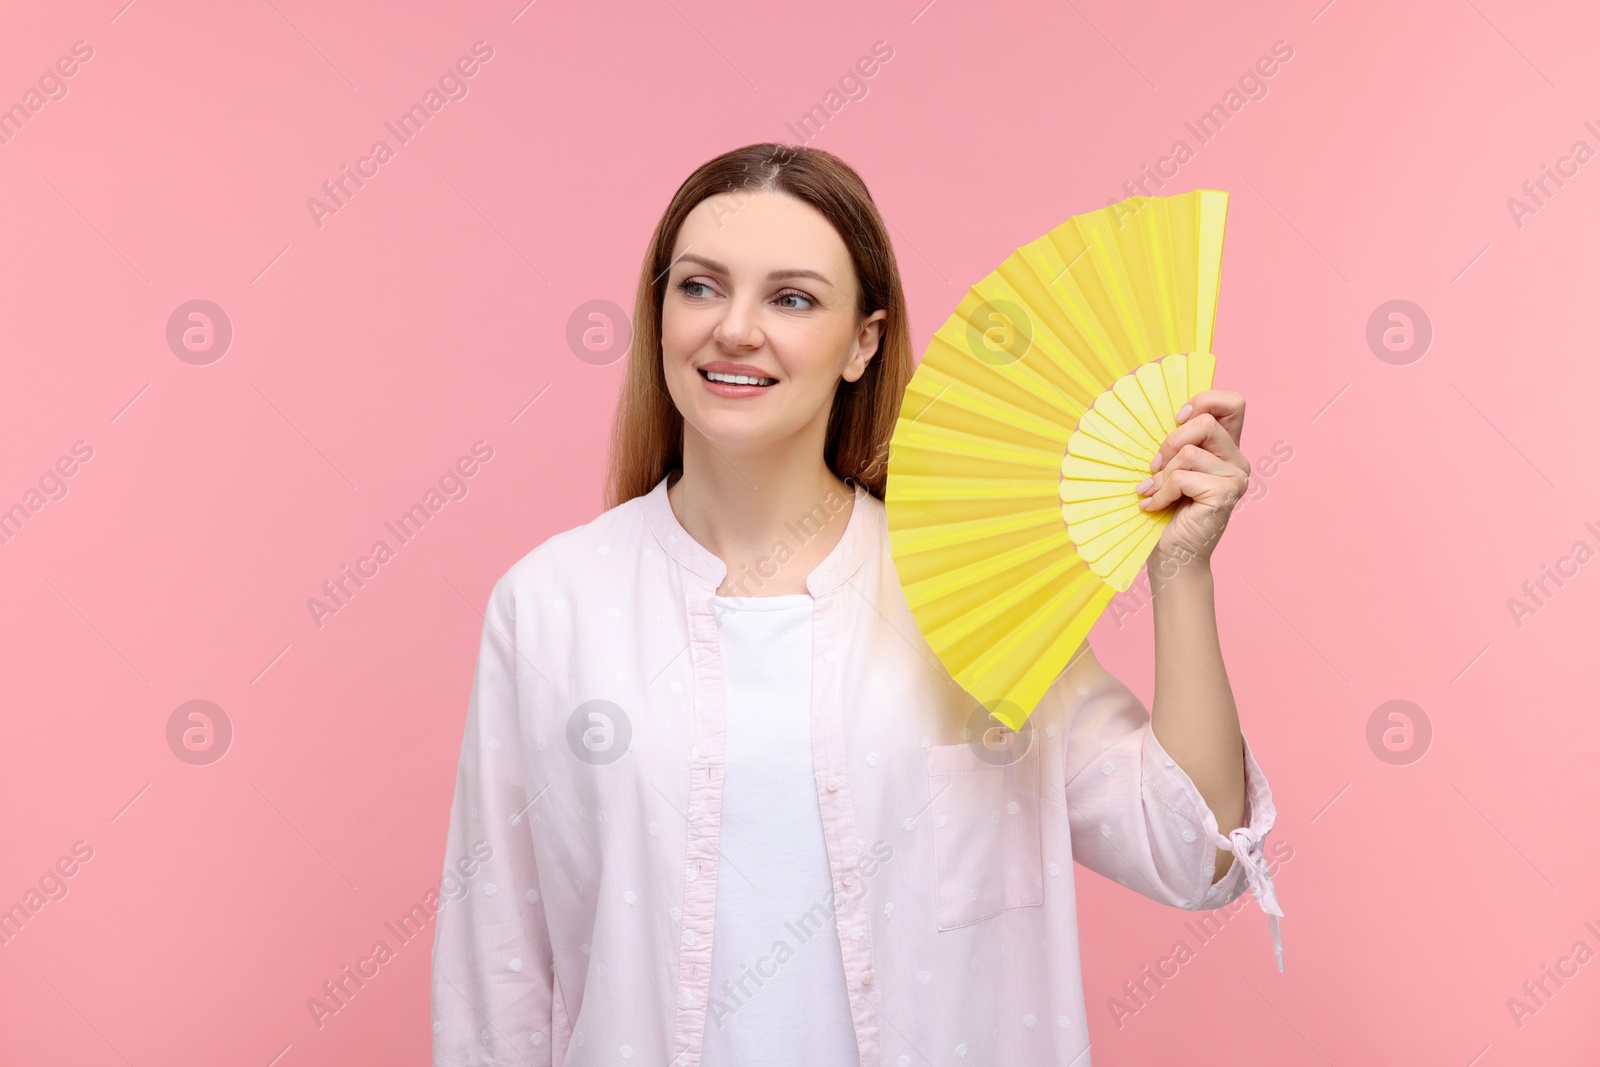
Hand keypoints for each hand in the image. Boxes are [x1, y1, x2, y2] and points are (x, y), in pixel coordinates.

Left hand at [1133, 389, 1248, 569]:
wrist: (1173, 555)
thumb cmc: (1168, 511)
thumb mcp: (1170, 468)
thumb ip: (1177, 443)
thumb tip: (1160, 418)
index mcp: (1226, 448)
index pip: (1233, 403)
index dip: (1205, 401)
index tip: (1178, 418)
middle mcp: (1237, 460)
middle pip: (1206, 422)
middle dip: (1170, 441)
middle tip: (1155, 467)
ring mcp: (1235, 477)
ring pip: (1188, 452)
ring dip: (1161, 475)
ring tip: (1153, 492)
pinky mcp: (1225, 494)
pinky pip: (1182, 476)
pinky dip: (1161, 492)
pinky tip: (1155, 506)